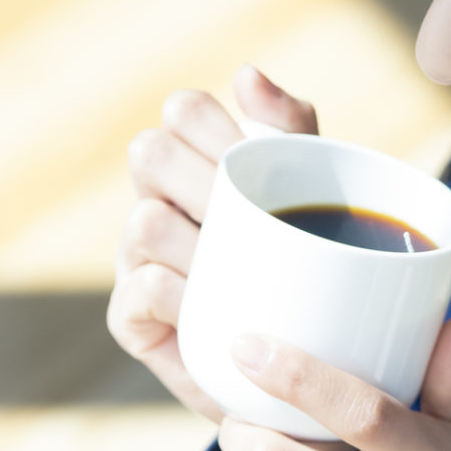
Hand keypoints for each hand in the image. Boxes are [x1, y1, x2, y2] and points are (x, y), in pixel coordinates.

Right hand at [106, 65, 318, 423]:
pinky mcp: (133, 321)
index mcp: (197, 165)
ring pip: (144, 221)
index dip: (212, 120)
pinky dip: (177, 291)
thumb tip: (247, 75)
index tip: (256, 150)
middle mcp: (158, 205)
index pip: (183, 110)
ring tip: (240, 264)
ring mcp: (138, 263)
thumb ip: (292, 131)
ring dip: (195, 238)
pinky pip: (142, 289)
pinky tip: (209, 302)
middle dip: (202, 175)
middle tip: (249, 210)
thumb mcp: (317, 194)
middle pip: (149, 152)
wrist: (314, 375)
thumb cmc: (314, 274)